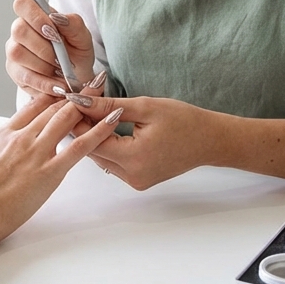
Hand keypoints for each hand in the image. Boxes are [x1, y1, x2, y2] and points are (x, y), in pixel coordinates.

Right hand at [0, 95, 121, 247]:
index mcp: (5, 133)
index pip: (33, 104)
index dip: (52, 94)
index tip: (65, 87)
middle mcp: (24, 137)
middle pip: (54, 107)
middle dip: (74, 93)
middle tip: (93, 82)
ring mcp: (38, 153)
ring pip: (67, 119)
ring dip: (88, 103)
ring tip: (105, 90)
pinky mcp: (50, 172)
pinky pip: (80, 148)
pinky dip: (99, 131)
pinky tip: (113, 120)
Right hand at [4, 0, 95, 98]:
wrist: (78, 78)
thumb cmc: (77, 53)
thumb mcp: (83, 37)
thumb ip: (73, 23)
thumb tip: (57, 18)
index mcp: (36, 15)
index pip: (22, 4)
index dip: (35, 16)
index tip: (52, 29)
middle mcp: (20, 30)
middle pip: (19, 30)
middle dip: (44, 46)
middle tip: (62, 58)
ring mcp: (14, 51)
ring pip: (18, 53)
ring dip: (44, 65)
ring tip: (61, 72)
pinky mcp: (15, 72)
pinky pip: (24, 76)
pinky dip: (44, 82)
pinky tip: (57, 86)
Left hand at [61, 94, 219, 189]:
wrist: (209, 140)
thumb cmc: (184, 121)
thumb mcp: (146, 107)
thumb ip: (110, 106)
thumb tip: (82, 101)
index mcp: (134, 158)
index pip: (92, 141)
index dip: (80, 121)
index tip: (75, 102)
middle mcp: (132, 175)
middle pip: (94, 152)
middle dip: (85, 129)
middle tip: (81, 106)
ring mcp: (135, 181)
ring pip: (102, 159)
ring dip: (95, 138)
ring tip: (93, 115)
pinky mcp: (138, 181)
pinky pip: (113, 164)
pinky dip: (108, 147)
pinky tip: (107, 130)